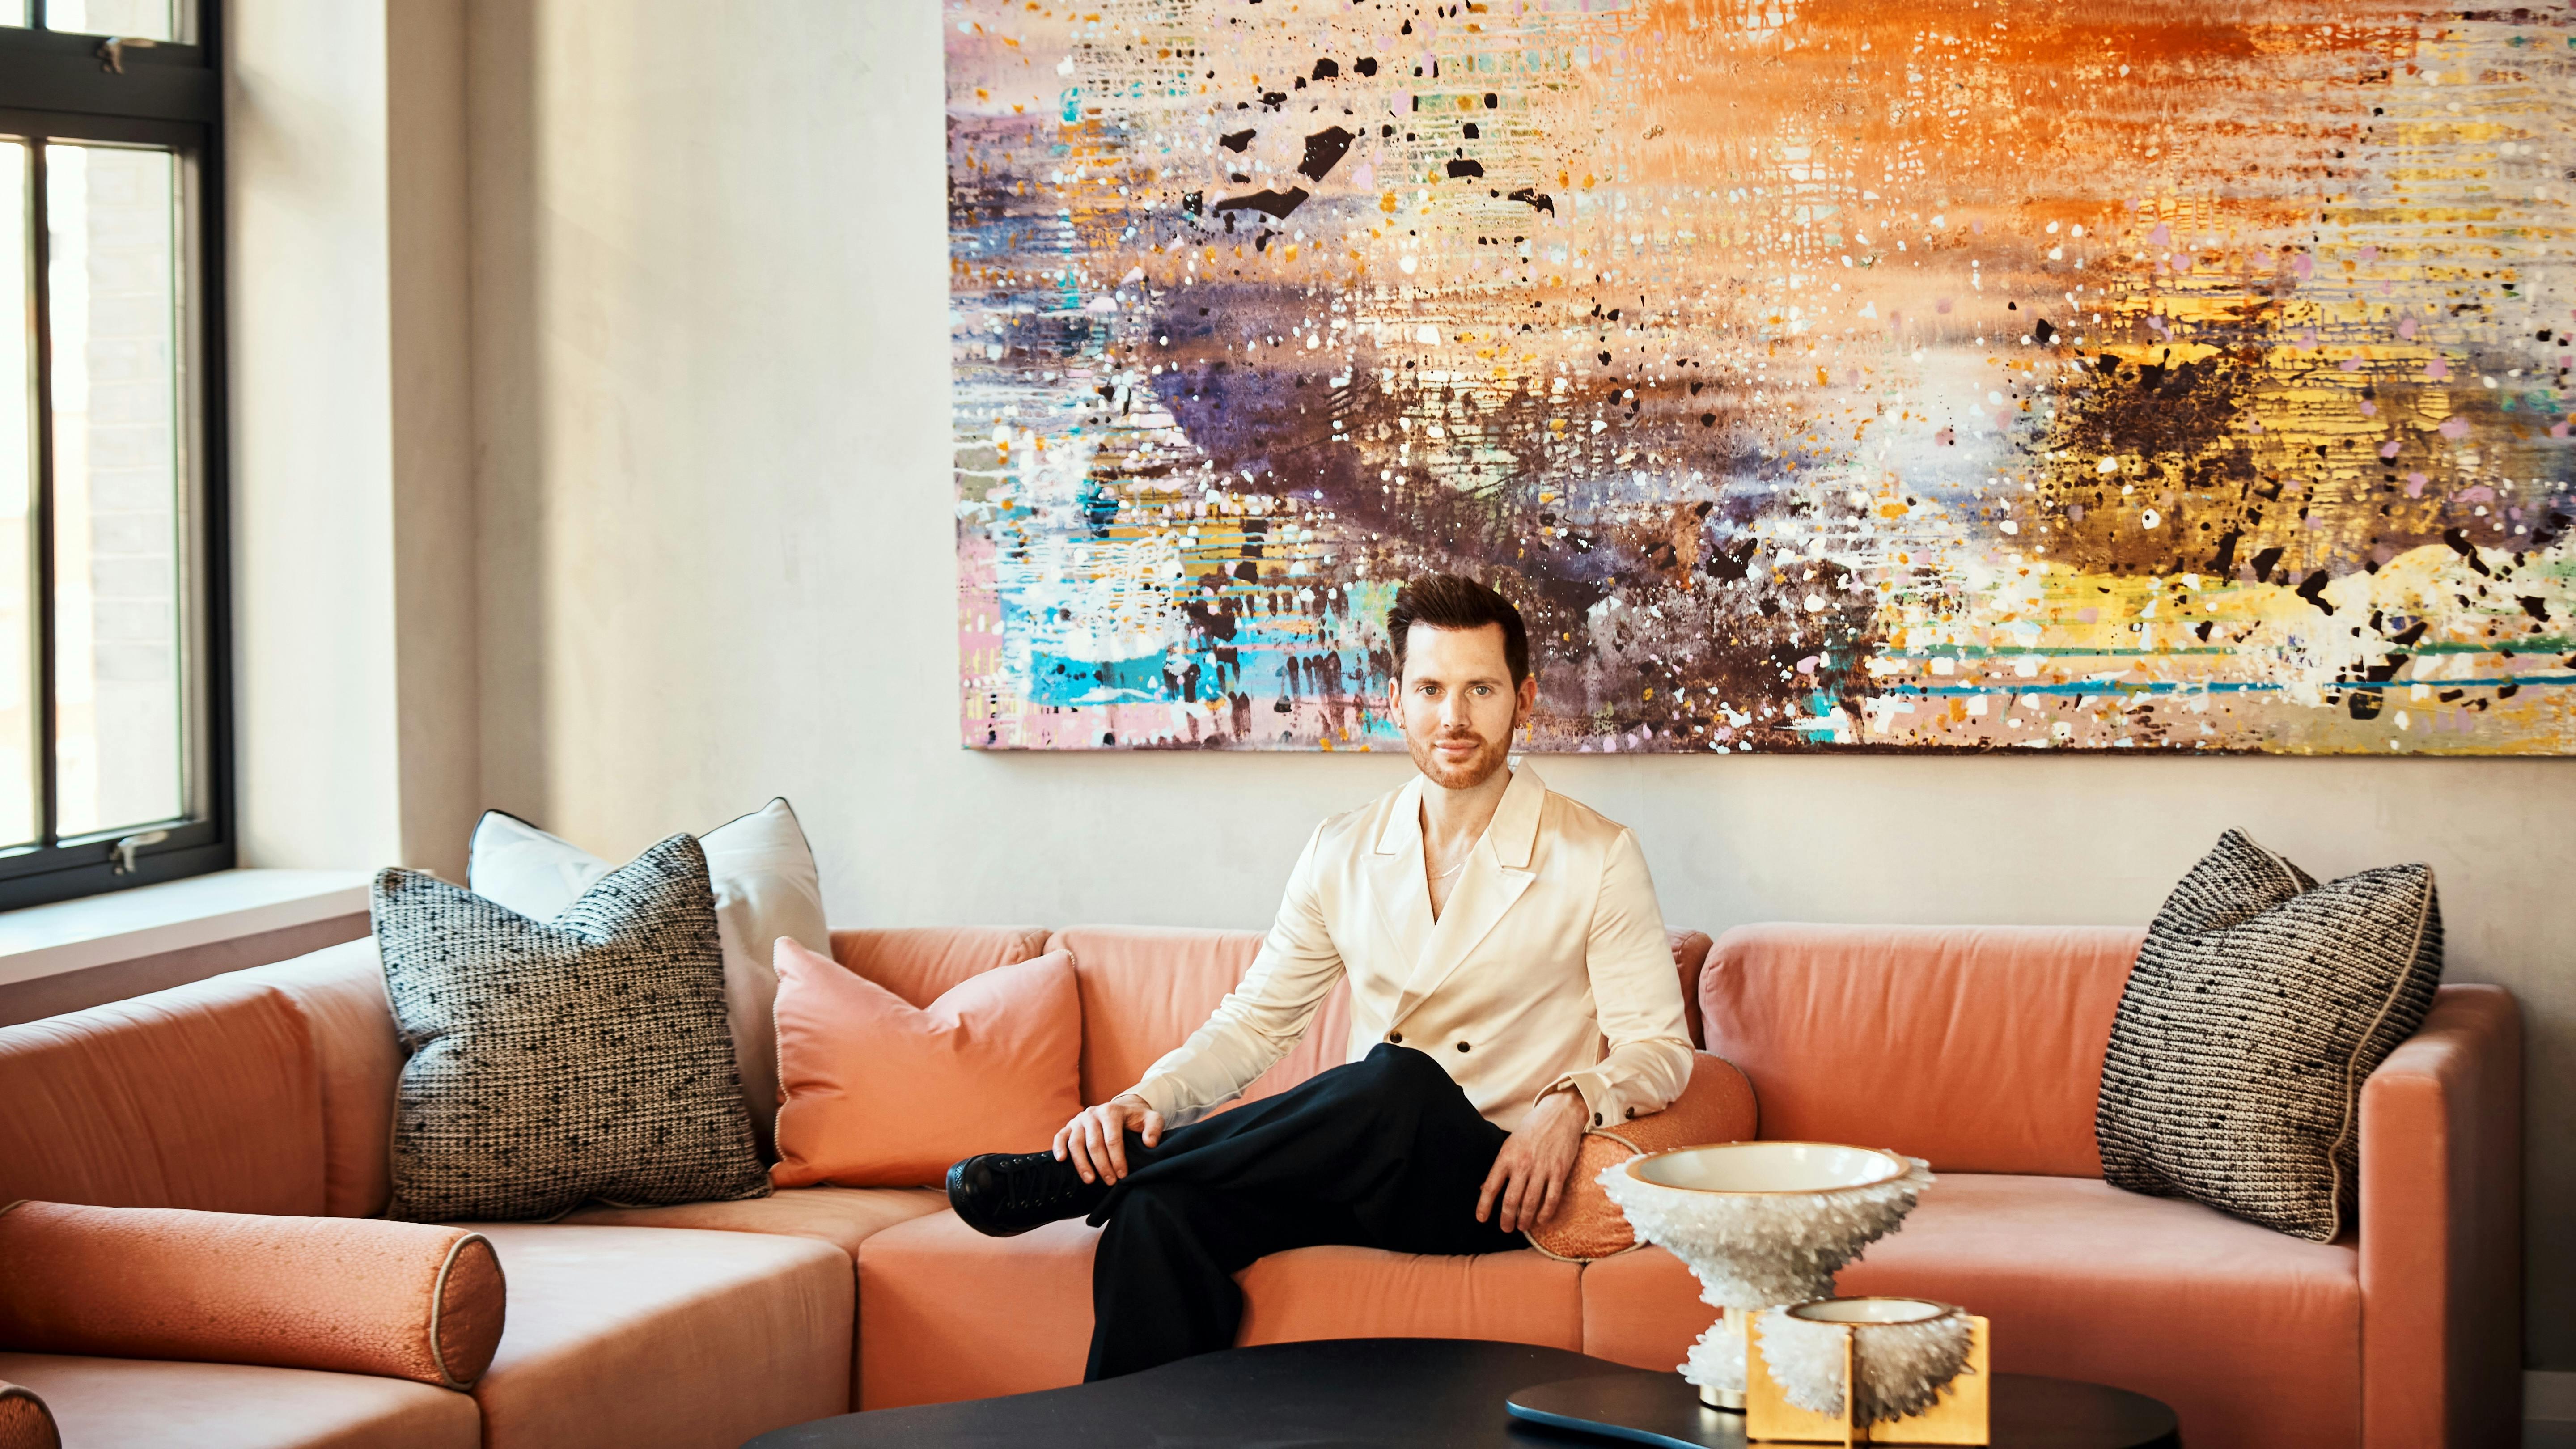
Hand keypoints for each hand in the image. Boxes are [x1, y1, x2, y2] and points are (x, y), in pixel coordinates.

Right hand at [1053, 1093, 1163, 1185]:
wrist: (1122, 1108)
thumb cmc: (1136, 1118)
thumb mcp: (1151, 1118)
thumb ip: (1154, 1128)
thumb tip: (1150, 1143)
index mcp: (1112, 1111)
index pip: (1113, 1139)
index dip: (1117, 1159)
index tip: (1122, 1175)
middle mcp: (1093, 1113)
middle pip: (1094, 1143)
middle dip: (1102, 1165)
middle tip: (1110, 1182)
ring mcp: (1079, 1119)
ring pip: (1076, 1143)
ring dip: (1082, 1163)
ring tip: (1090, 1180)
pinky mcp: (1069, 1125)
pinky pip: (1060, 1136)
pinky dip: (1058, 1147)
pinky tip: (1061, 1160)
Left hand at [1476, 1088, 1586, 1233]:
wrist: (1559, 1114)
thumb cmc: (1532, 1128)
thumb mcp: (1510, 1143)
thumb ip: (1500, 1166)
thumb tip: (1485, 1188)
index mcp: (1506, 1156)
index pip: (1491, 1186)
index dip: (1484, 1205)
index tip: (1481, 1218)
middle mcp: (1523, 1164)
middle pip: (1511, 1200)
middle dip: (1506, 1219)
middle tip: (1506, 1228)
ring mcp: (1542, 1169)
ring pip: (1530, 1203)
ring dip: (1525, 1219)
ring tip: (1522, 1227)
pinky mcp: (1559, 1172)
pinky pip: (1551, 1199)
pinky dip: (1545, 1213)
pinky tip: (1540, 1219)